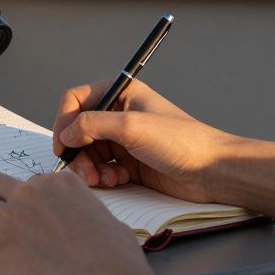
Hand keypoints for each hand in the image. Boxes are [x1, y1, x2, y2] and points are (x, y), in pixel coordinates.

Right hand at [53, 80, 237, 202]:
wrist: (211, 171)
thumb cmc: (179, 141)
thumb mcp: (130, 126)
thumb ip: (91, 125)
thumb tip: (66, 135)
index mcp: (121, 93)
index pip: (76, 100)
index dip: (64, 121)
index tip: (63, 146)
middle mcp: (119, 114)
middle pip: (79, 130)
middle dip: (78, 153)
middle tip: (84, 172)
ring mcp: (124, 139)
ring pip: (88, 152)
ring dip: (90, 168)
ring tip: (102, 180)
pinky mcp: (130, 163)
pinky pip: (102, 168)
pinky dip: (104, 176)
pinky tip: (118, 181)